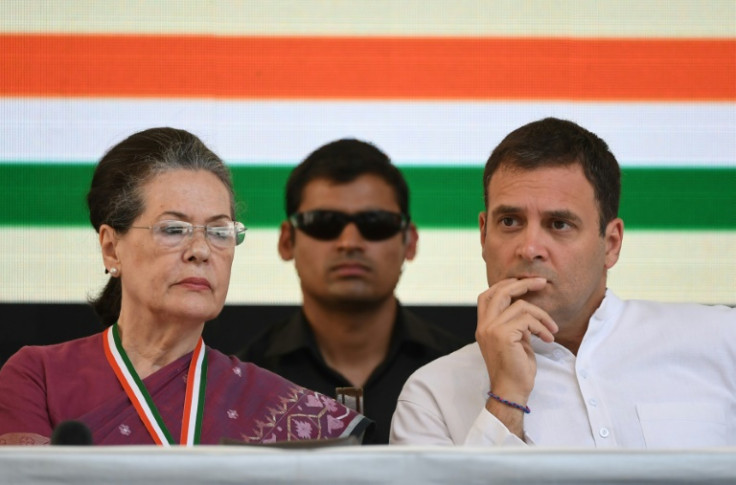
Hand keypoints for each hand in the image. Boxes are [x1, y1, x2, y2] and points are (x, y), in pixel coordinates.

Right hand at [476, 278, 557, 435]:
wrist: (511, 391)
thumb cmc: (516, 368)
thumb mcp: (515, 340)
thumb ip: (515, 322)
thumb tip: (526, 306)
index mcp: (483, 326)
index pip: (488, 295)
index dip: (506, 285)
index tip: (526, 283)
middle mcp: (484, 325)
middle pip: (499, 291)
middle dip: (523, 284)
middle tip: (542, 282)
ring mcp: (491, 329)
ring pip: (520, 306)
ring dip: (541, 315)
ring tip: (551, 328)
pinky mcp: (503, 335)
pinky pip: (527, 319)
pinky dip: (541, 326)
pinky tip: (547, 338)